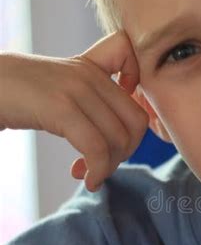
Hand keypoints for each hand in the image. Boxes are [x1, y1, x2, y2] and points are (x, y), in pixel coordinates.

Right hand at [0, 31, 149, 191]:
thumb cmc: (17, 94)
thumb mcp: (61, 86)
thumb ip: (91, 97)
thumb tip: (120, 136)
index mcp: (93, 66)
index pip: (139, 91)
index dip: (136, 125)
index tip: (115, 137)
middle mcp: (90, 75)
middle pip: (136, 121)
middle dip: (124, 151)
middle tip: (101, 164)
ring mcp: (77, 89)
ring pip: (119, 138)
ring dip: (107, 166)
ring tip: (87, 173)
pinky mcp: (61, 107)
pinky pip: (97, 147)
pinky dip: (97, 170)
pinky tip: (84, 178)